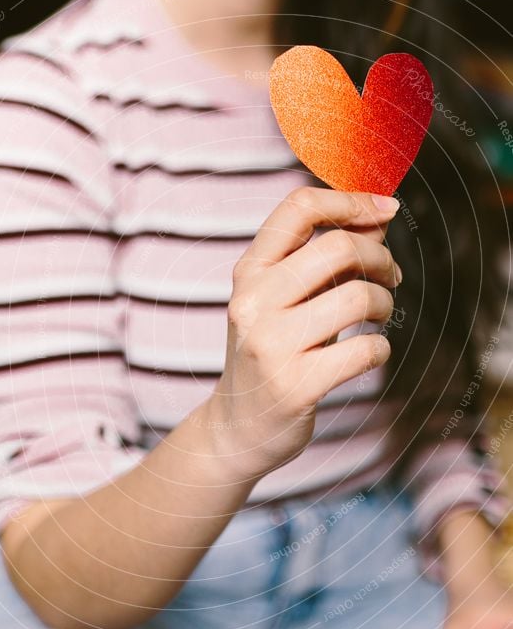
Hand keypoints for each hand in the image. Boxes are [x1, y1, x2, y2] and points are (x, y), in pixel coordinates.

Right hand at [206, 186, 400, 482]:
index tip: (385, 210)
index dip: (351, 200)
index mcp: (249, 272)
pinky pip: (364, 350)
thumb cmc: (271, 354)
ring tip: (380, 316)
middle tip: (391, 276)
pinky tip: (369, 353)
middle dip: (380, 258)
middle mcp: (253, 302)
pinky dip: (380, 349)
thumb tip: (378, 217)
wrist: (237, 427)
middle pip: (337, 247)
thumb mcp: (284, 299)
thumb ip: (324, 260)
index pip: (298, 208)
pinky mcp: (295, 385)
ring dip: (385, 304)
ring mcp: (271, 344)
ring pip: (357, 297)